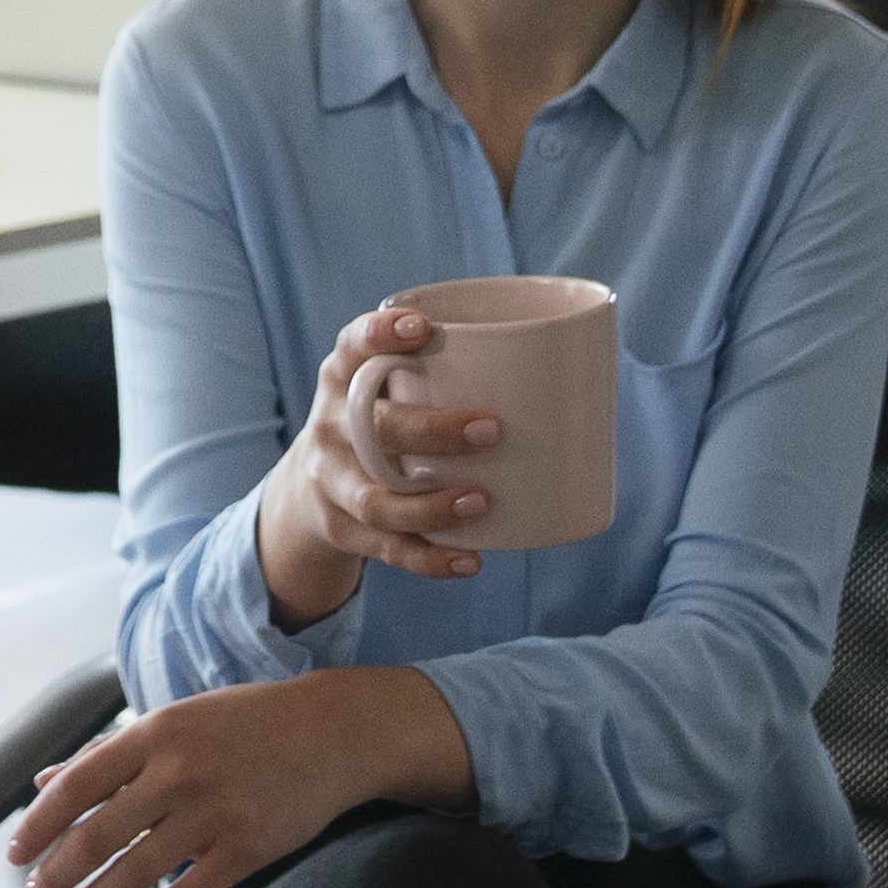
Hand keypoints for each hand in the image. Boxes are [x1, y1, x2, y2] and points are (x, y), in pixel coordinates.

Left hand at [5, 674, 461, 887]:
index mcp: (156, 732)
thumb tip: (45, 781)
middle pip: (96, 836)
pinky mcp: (248, 848)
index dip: (37, 825)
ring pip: (135, 872)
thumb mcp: (175, 721)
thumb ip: (110, 753)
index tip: (14, 853)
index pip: (75, 786)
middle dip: (55, 873)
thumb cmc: (245, 724)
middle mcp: (180, 772)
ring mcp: (216, 812)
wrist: (334, 731)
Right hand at [250, 303, 511, 631]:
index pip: (352, 346)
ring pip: (375, 499)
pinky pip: (386, 550)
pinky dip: (429, 559)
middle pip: (373, 427)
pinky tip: (470, 560)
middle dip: (432, 430)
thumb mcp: (388, 390)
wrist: (311, 488)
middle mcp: (331, 425)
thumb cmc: (384, 421)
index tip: (422, 327)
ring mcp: (332, 481)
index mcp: (344, 377)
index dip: (380, 333)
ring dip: (430, 506)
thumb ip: (447, 377)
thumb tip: (576, 377)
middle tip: (491, 430)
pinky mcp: (342, 528)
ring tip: (481, 500)